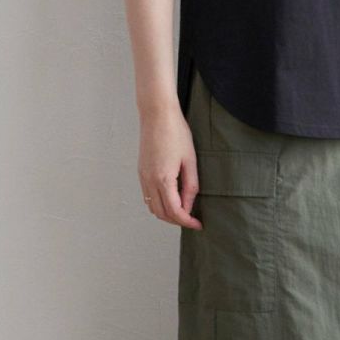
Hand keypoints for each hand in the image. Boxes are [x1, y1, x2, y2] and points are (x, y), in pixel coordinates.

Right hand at [138, 109, 202, 228]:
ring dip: (167, 214)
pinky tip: (172, 198)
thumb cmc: (176, 133)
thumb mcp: (190, 160)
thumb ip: (190, 186)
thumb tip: (189, 206)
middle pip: (162, 214)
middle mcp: (149, 181)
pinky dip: (159, 204)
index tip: (198, 224)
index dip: (187, 222)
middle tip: (193, 219)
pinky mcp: (141, 172)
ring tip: (184, 210)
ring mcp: (143, 177)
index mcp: (163, 179)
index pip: (175, 211)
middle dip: (177, 221)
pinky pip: (148, 196)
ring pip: (153, 207)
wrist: (157, 114)